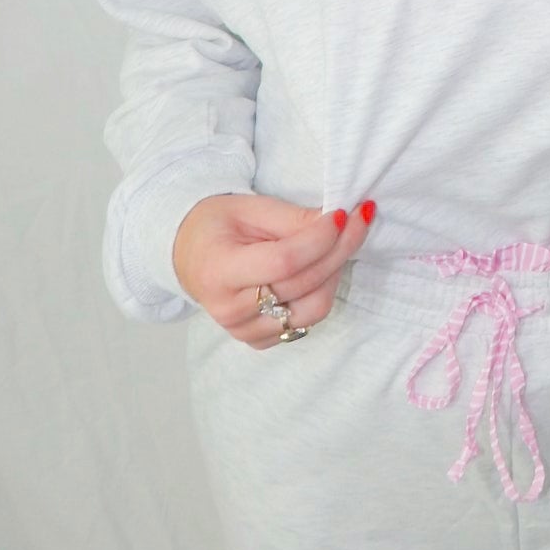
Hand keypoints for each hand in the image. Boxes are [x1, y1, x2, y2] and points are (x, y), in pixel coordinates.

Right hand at [174, 192, 376, 346]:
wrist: (189, 255)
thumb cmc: (218, 226)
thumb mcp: (249, 208)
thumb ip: (293, 218)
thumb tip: (339, 222)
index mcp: (218, 271)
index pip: (284, 262)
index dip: (321, 239)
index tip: (345, 213)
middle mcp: (228, 309)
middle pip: (303, 285)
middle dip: (339, 249)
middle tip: (359, 218)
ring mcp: (243, 330)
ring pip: (312, 310)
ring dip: (334, 273)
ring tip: (339, 244)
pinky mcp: (257, 340)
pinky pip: (304, 323)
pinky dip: (320, 294)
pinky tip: (319, 268)